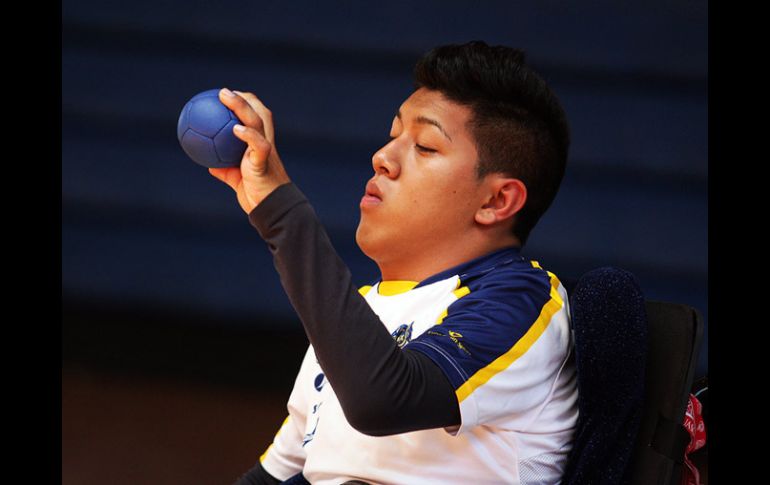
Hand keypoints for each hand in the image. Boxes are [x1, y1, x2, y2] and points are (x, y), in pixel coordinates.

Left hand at [208, 88, 290, 213]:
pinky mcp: (265, 162)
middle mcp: (266, 142)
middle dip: (244, 98)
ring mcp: (267, 151)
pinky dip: (248, 135)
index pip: (257, 116)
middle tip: (222, 92)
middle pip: (259, 112)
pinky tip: (235, 129)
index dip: (245, 103)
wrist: (272, 209)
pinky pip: (258, 145)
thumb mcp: (237, 179)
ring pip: (257, 121)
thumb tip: (209, 163)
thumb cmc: (256, 195)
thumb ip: (226, 169)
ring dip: (241, 106)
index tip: (226, 98)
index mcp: (261, 144)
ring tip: (224, 96)